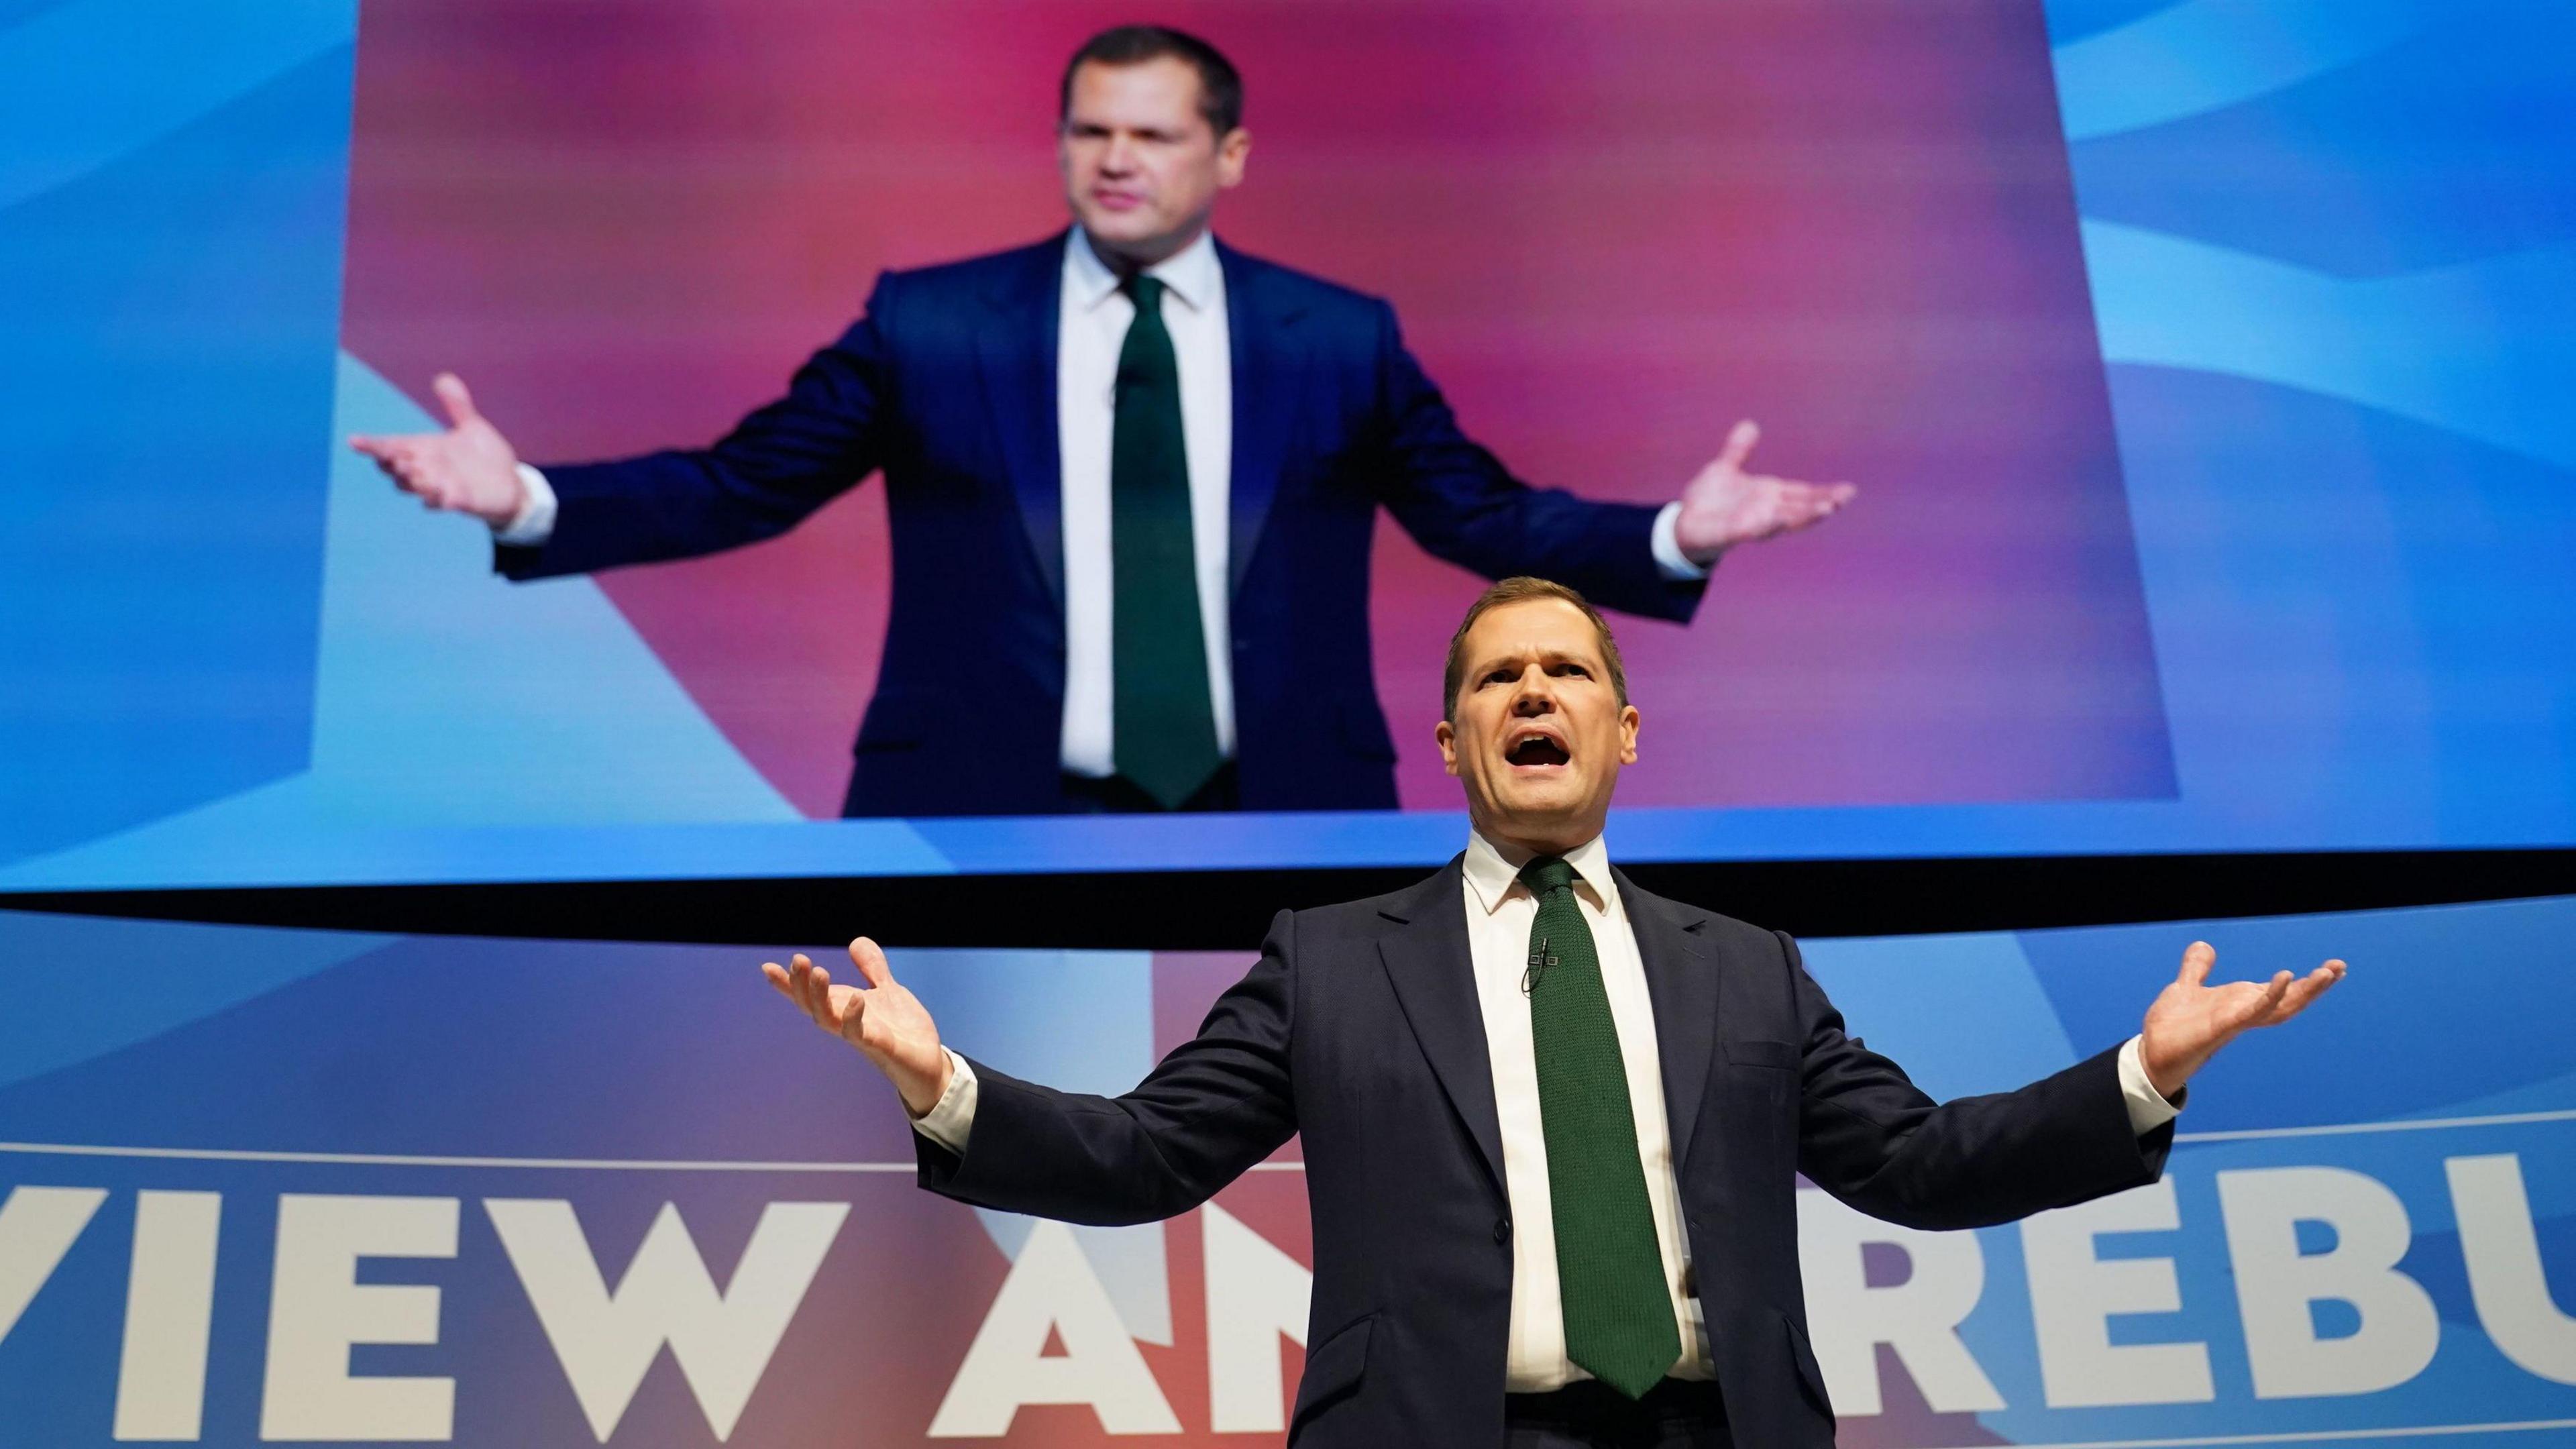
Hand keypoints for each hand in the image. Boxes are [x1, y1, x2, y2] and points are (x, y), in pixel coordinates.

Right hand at [349, 372, 527, 525]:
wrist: (512, 485)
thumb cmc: (486, 457)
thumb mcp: (473, 427)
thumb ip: (457, 405)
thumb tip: (443, 378)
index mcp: (424, 450)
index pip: (390, 447)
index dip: (371, 445)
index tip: (353, 441)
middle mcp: (427, 470)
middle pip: (394, 469)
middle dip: (388, 462)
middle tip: (389, 454)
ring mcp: (440, 487)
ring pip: (413, 487)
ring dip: (410, 479)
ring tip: (410, 469)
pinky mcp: (459, 501)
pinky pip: (443, 502)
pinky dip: (440, 499)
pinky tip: (443, 496)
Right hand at [761, 937, 952, 1115]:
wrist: (930, 1064)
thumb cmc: (903, 1031)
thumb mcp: (888, 992)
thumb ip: (872, 969)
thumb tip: (856, 941)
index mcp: (844, 1008)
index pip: (810, 995)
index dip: (788, 984)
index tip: (767, 967)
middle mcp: (846, 1023)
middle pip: (811, 1006)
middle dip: (800, 984)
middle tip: (798, 959)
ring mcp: (861, 1037)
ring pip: (828, 1021)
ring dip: (820, 998)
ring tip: (820, 972)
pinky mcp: (881, 1047)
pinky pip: (860, 1035)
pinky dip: (854, 1018)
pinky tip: (856, 999)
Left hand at [1671, 420, 1856, 562]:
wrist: (1684, 524)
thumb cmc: (1708, 500)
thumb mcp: (1724, 469)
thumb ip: (1738, 451)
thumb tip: (1749, 425)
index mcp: (1768, 495)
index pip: (1802, 493)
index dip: (1825, 492)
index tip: (1849, 490)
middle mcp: (1765, 511)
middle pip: (1801, 508)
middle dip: (1824, 503)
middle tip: (1846, 498)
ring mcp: (1752, 523)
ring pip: (1784, 521)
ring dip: (1804, 516)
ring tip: (1826, 509)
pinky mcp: (1732, 533)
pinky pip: (1752, 530)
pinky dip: (1767, 525)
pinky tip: (1778, 518)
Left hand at [2139, 941, 2345, 1099]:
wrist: (2151, 1052)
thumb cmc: (2172, 1026)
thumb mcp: (2185, 988)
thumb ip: (2196, 969)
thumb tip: (2204, 946)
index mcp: (2241, 1002)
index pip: (2282, 990)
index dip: (2306, 981)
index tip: (2333, 967)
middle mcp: (2244, 1012)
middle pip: (2290, 999)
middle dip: (2316, 985)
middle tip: (2340, 967)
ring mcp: (2236, 1020)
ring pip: (2280, 1007)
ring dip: (2304, 991)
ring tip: (2326, 972)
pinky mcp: (2222, 1027)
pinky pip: (2252, 1011)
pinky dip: (2270, 995)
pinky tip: (2283, 978)